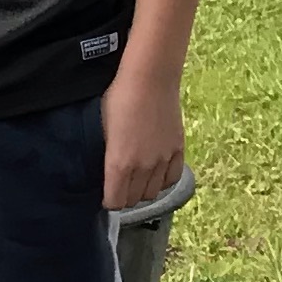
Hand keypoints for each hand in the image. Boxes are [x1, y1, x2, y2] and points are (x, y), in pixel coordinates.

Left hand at [102, 69, 184, 210]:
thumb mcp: (102, 129)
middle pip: (134, 200)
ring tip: (137, 179)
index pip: (115, 202)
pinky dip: (163, 181)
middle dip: (125, 197)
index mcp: (119, 164)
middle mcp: (143, 167)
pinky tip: (156, 173)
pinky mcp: (178, 149)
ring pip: (153, 192)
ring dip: (143, 190)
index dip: (109, 201)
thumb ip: (107, 155)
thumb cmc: (119, 99)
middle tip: (120, 186)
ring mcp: (163, 159)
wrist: (150, 79)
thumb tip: (107, 171)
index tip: (106, 193)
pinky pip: (172, 178)